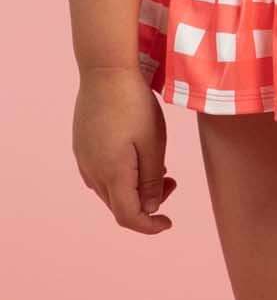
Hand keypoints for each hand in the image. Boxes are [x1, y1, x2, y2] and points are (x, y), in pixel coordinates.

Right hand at [72, 68, 178, 233]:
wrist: (105, 72)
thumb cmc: (134, 105)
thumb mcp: (153, 144)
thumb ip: (151, 181)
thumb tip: (151, 209)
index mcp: (111, 174)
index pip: (128, 217)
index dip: (149, 227)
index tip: (168, 223)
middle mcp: (92, 172)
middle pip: (119, 206)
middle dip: (147, 205)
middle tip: (172, 182)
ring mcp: (84, 160)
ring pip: (110, 191)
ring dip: (135, 190)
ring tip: (159, 169)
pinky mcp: (82, 148)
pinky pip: (102, 175)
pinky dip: (123, 177)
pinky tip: (138, 158)